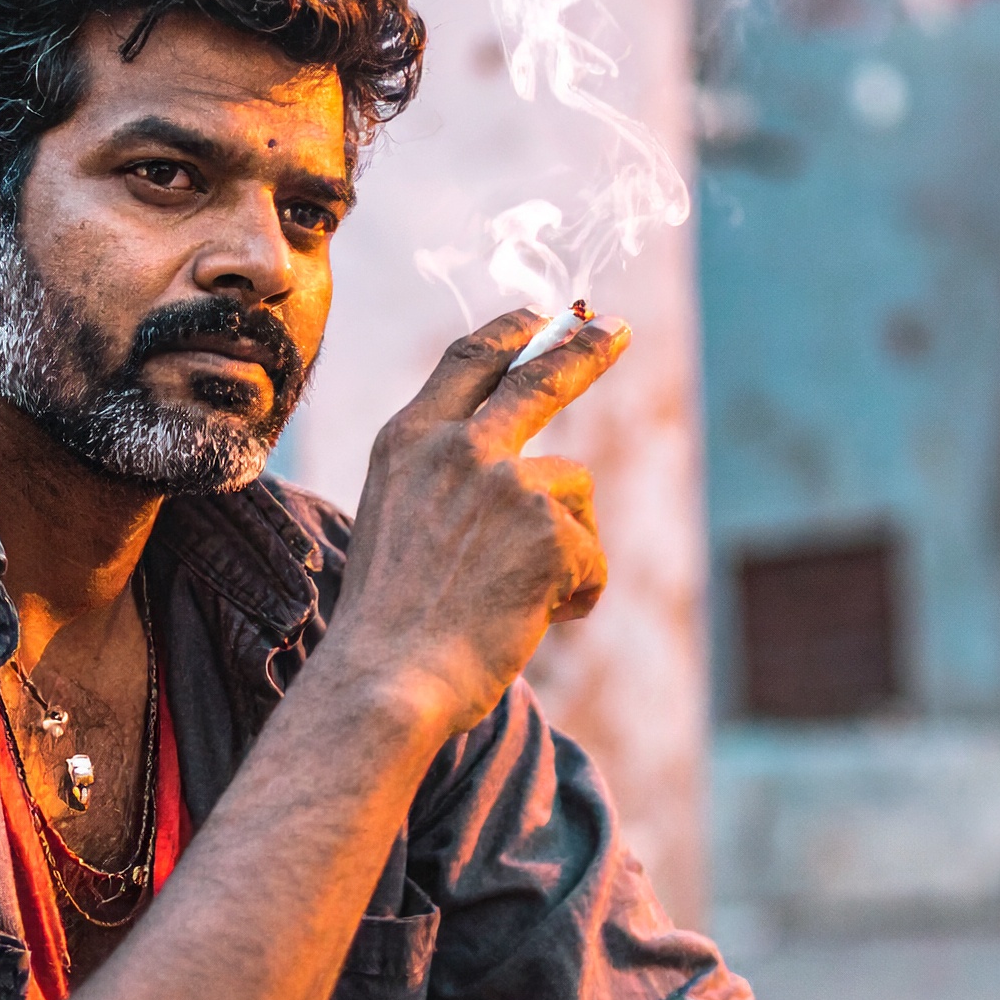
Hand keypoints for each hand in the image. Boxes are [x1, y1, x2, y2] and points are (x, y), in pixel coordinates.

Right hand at [333, 308, 629, 737]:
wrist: (386, 682)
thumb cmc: (388, 626)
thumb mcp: (397, 524)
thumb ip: (443, 481)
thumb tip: (517, 469)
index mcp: (407, 442)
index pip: (469, 360)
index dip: (512, 332)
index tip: (544, 317)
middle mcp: (456, 447)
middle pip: (539, 377)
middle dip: (582, 349)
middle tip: (612, 330)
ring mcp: (505, 482)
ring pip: (573, 495)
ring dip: (563, 548)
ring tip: (514, 602)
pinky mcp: (550, 528)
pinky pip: (591, 558)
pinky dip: (576, 596)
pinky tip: (532, 621)